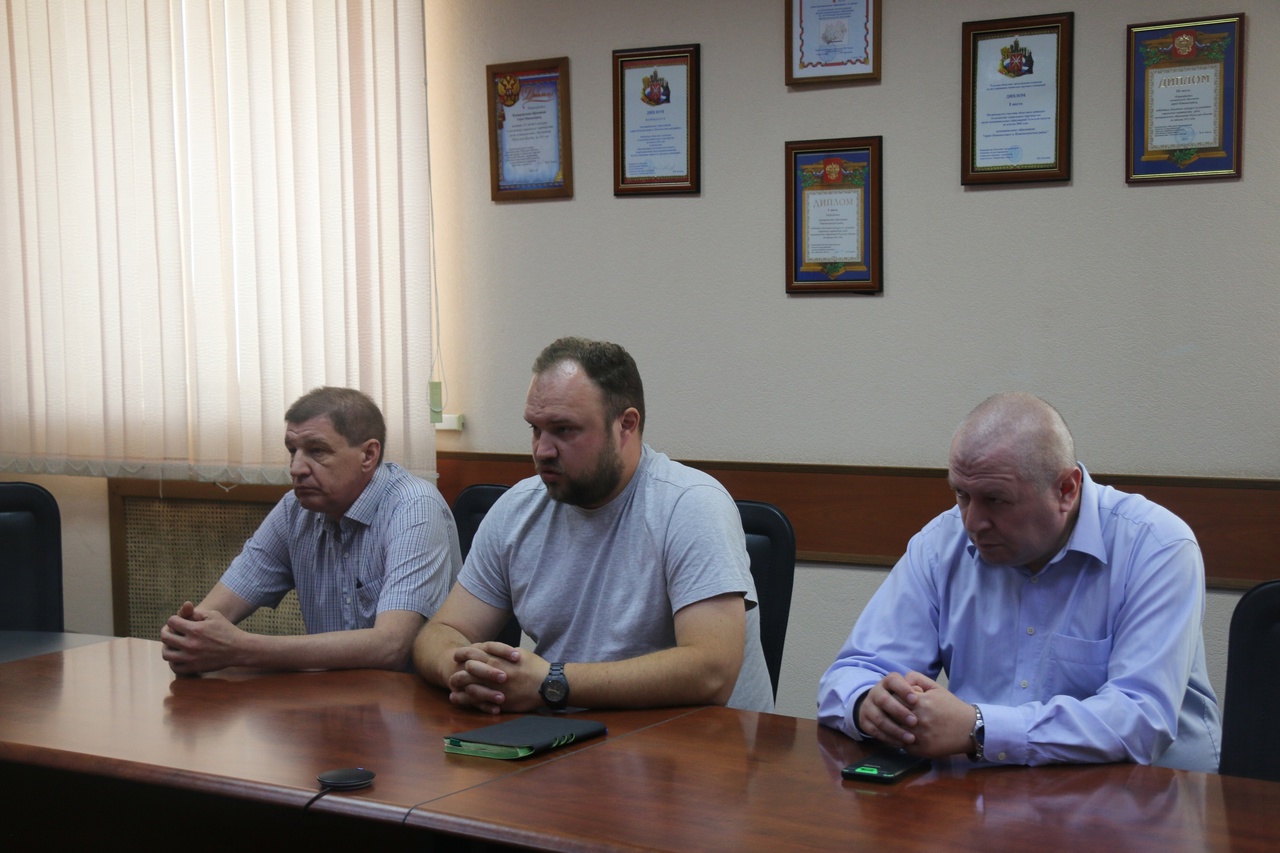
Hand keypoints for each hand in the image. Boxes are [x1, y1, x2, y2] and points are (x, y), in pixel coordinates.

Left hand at [160, 602, 245, 674]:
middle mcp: (191, 644)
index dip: (173, 620)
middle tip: (170, 631)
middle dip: (166, 631)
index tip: (177, 621)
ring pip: (166, 654)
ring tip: (172, 645)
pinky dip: (173, 661)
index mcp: (196, 629)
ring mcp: (191, 658)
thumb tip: (183, 613)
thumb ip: (196, 613)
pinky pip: (174, 667)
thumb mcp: (214, 615)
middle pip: (165, 637)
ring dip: (167, 647)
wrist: (239, 650)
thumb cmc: (227, 630)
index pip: (172, 622)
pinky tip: (179, 656)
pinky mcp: (194, 668)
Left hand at [446, 642, 549, 713]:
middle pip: (468, 673)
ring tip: (452, 687)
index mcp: (499, 661)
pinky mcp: (500, 703)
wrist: (549, 686)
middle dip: (458, 673)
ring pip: (470, 688)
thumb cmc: (536, 668)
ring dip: (459, 687)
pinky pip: (479, 702)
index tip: (457, 656)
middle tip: (452, 674)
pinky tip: (458, 699)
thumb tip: (492, 651)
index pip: (474, 655)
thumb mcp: (519, 653)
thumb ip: (503, 652)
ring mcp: (496, 690)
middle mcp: (494, 676)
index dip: (463, 655)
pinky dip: (466, 700)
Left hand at [857, 671, 976, 757]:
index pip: (894, 699)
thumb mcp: (935, 687)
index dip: (892, 698)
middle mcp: (920, 720)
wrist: (970, 729)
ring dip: (893, 728)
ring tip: (895, 723)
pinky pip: (903, 746)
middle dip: (890, 713)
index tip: (894, 699)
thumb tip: (900, 680)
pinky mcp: (922, 750)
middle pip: (892, 715)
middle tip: (890, 712)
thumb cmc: (951, 706)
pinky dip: (901, 741)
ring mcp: (920, 737)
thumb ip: (915, 679)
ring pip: (896, 731)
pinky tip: (904, 735)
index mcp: (922, 703)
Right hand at [857, 671, 925, 747]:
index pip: (892, 680)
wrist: (883, 709)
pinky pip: (875, 731)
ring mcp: (868, 707)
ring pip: (879, 718)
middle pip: (884, 700)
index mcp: (888, 682)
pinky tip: (902, 743)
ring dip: (895, 729)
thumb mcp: (912, 689)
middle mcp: (875, 692)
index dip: (903, 689)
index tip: (915, 700)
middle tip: (914, 722)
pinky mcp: (865, 722)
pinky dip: (889, 738)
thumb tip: (919, 689)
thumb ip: (918, 685)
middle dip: (899, 712)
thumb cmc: (905, 699)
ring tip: (911, 738)